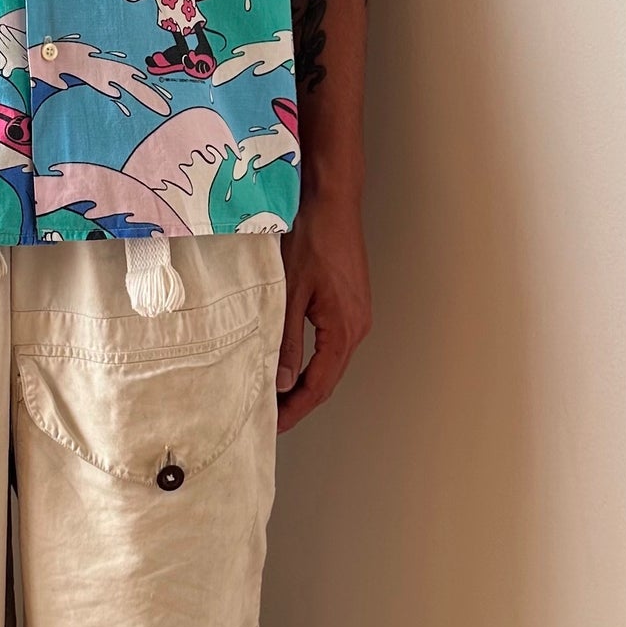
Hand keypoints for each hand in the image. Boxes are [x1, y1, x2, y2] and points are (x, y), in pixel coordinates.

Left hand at [276, 192, 370, 432]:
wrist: (332, 200)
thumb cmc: (314, 237)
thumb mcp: (290, 291)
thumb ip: (285, 339)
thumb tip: (280, 381)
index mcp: (344, 329)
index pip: (319, 385)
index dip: (295, 410)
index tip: (274, 426)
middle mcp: (356, 326)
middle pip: (326, 378)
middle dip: (298, 401)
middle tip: (269, 418)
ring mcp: (355, 313)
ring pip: (328, 361)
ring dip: (304, 381)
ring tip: (275, 396)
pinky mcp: (348, 302)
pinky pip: (330, 343)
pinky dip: (310, 359)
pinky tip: (289, 361)